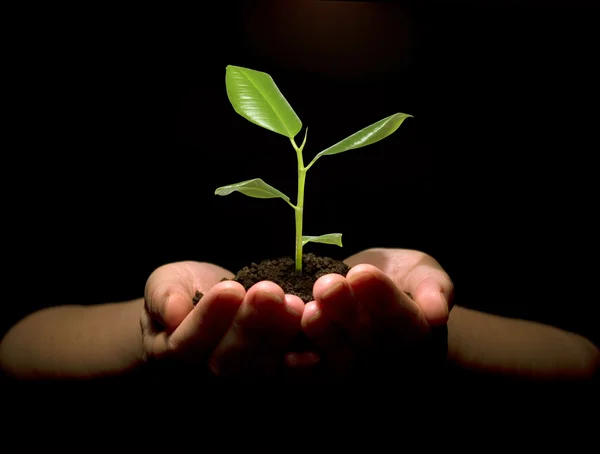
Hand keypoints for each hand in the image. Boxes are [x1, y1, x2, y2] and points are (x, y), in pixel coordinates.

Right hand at [141, 261, 302, 378]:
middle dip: (252, 326)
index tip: (229, 289)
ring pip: (264, 370)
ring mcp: (248, 379)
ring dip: (281, 338)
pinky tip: (316, 348)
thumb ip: (164, 296)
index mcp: (178, 352)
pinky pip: (291, 376)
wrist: (213, 302)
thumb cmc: (185, 291)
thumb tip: (173, 311)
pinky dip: (305, 364)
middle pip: (231, 362)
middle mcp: (211, 374)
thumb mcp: (166, 283)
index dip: (209, 319)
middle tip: (269, 293)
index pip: (188, 344)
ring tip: (294, 306)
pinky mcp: (278, 373)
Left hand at [297, 248, 453, 379]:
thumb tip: (436, 313)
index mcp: (415, 335)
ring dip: (322, 337)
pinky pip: (314, 377)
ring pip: (340, 362)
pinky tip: (289, 357)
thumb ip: (433, 290)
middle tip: (329, 286)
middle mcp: (386, 358)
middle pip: (368, 342)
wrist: (376, 294)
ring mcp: (356, 369)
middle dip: (346, 312)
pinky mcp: (325, 373)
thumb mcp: (427, 276)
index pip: (403, 321)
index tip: (362, 273)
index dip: (382, 298)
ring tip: (310, 312)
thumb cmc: (407, 282)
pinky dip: (301, 370)